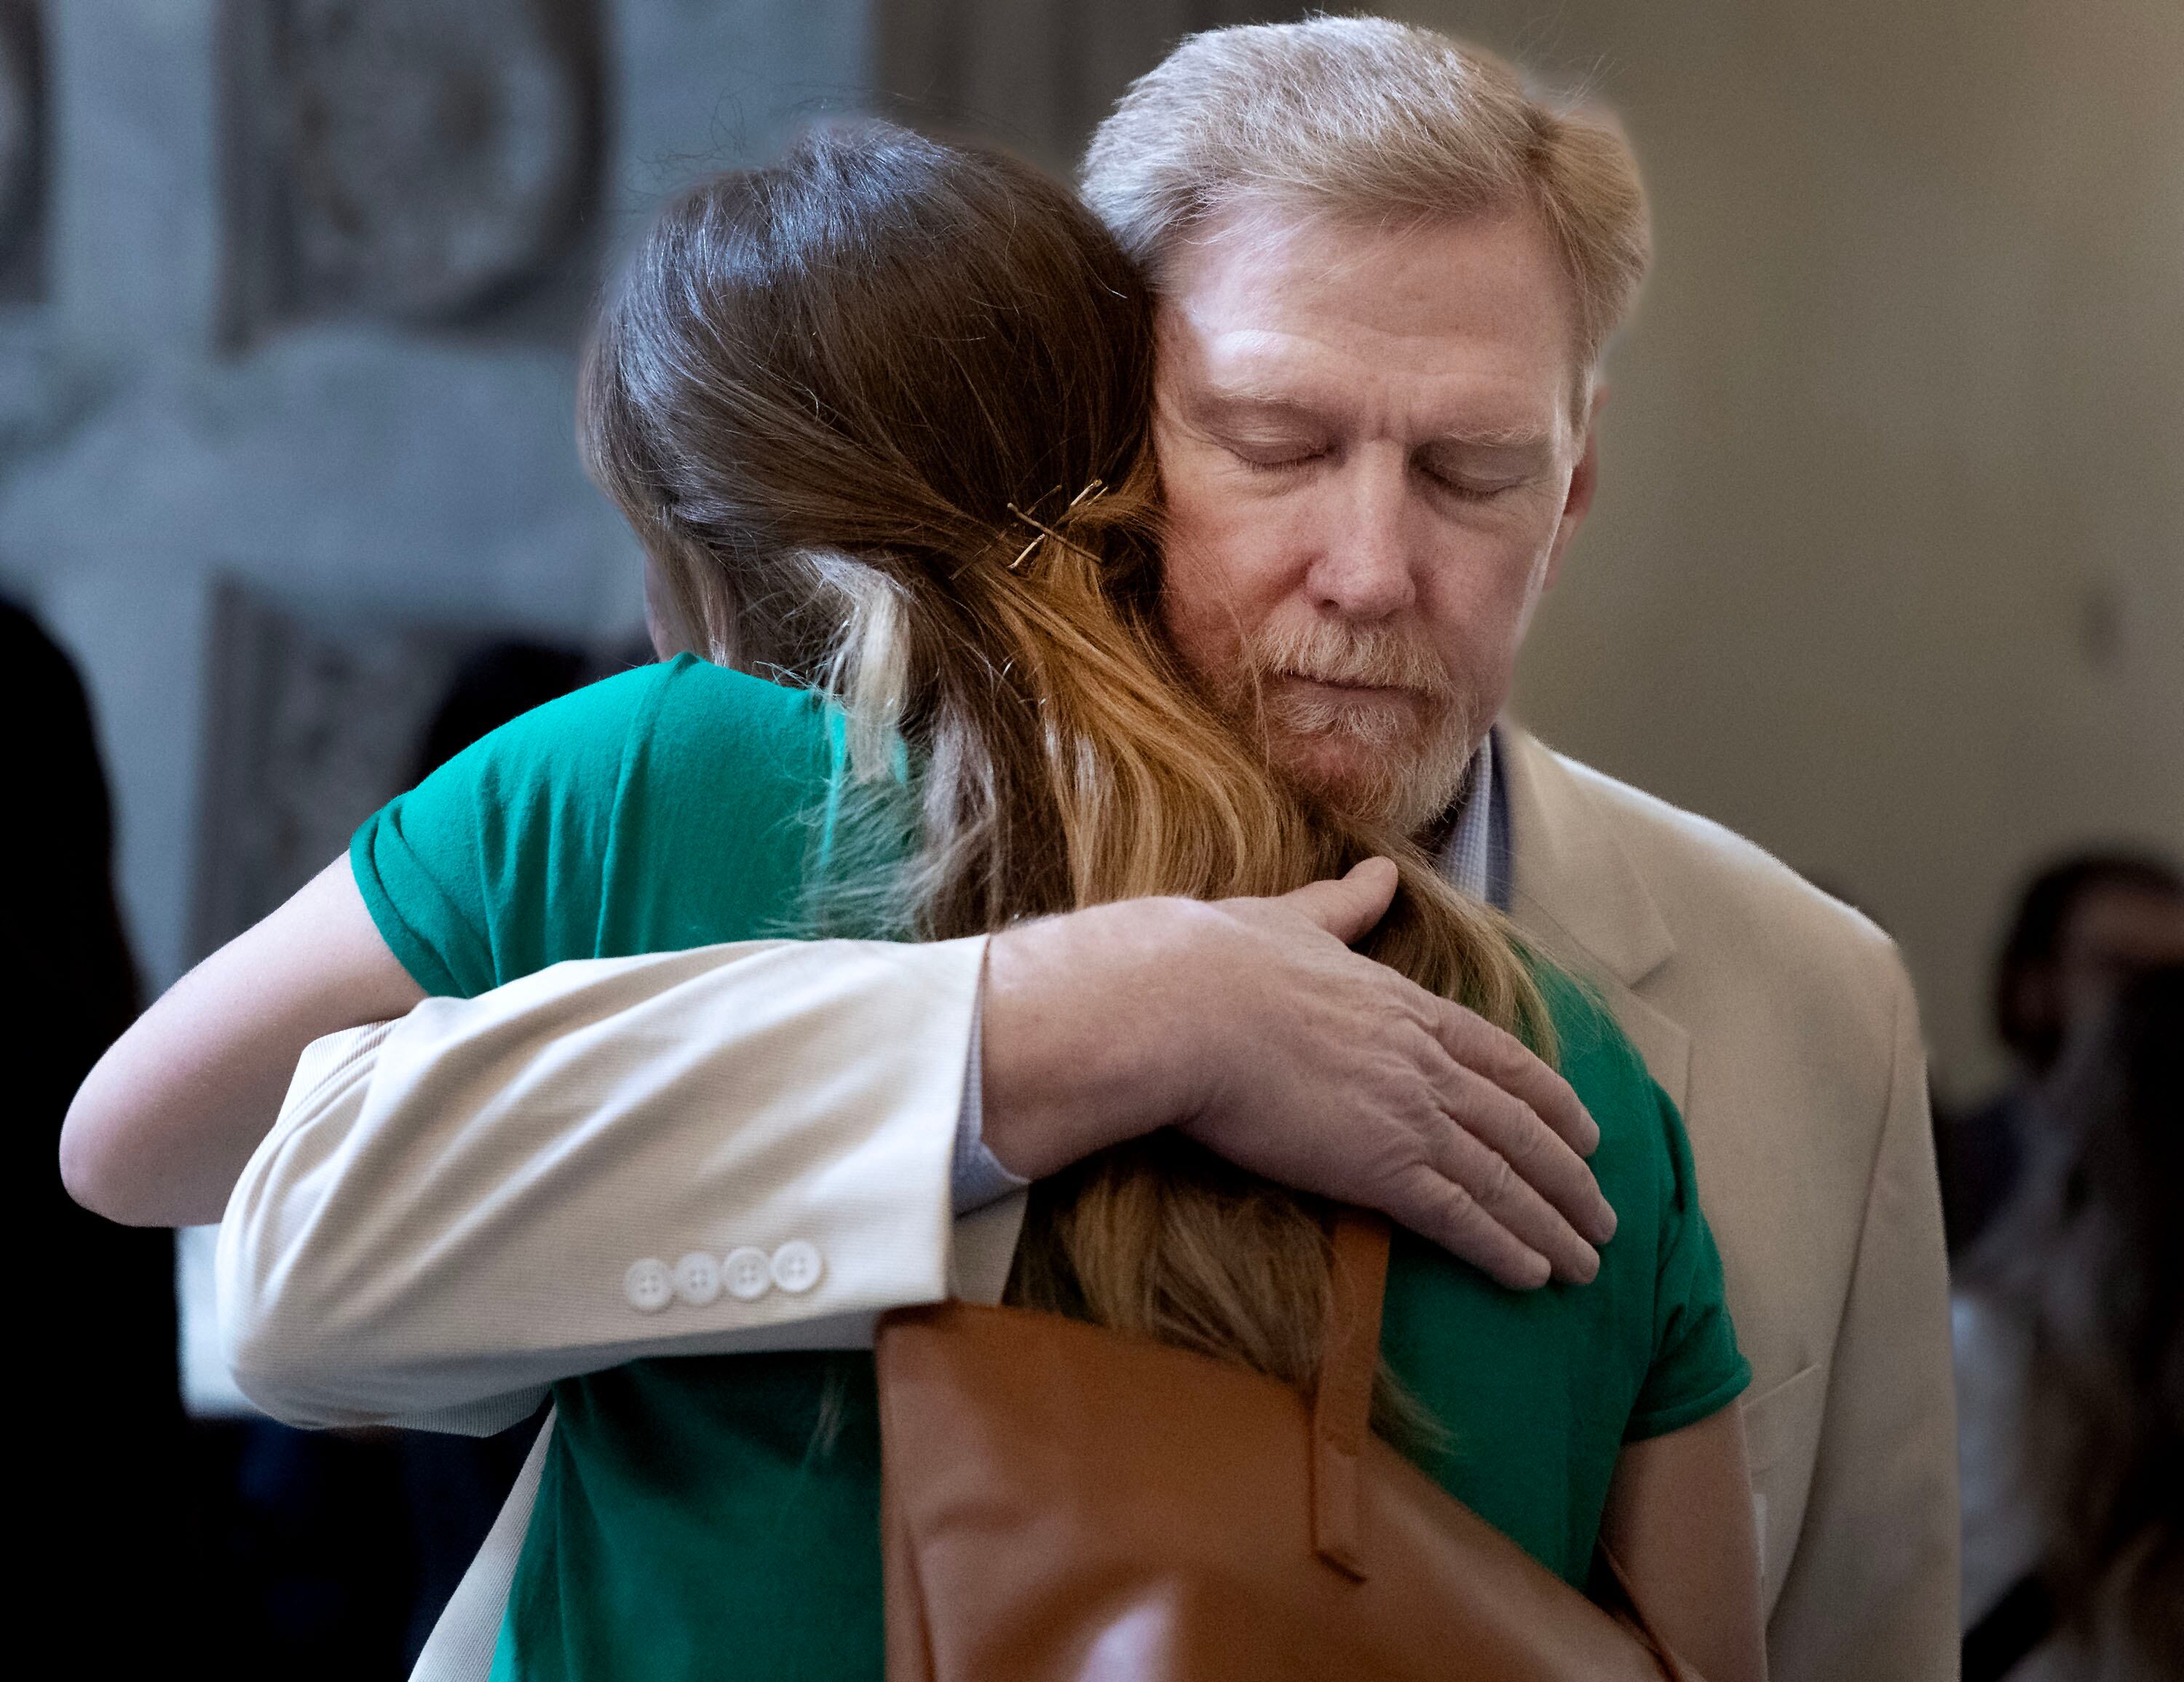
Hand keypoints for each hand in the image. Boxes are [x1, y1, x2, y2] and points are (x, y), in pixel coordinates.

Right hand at [980, 860, 1614, 1288]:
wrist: (1183, 1007)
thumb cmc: (1220, 963)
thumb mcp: (1295, 920)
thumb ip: (1344, 907)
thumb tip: (1379, 874)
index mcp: (1405, 1004)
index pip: (1501, 1058)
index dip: (1550, 1099)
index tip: (1586, 1132)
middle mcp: (1424, 1060)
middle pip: (1520, 1127)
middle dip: (1567, 1177)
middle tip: (1604, 1217)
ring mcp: (1411, 1114)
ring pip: (1504, 1177)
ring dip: (1552, 1223)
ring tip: (1587, 1262)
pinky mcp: (1384, 1167)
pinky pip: (1461, 1216)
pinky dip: (1504, 1246)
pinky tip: (1532, 1273)